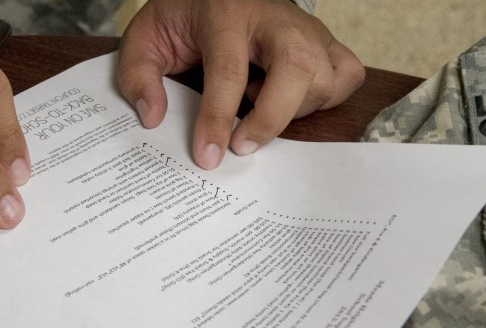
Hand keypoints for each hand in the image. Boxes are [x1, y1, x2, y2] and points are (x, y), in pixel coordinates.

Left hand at [118, 0, 364, 168]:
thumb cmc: (185, 17)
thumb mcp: (146, 38)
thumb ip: (138, 75)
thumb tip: (153, 117)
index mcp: (226, 13)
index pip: (229, 70)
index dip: (217, 119)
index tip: (208, 156)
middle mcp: (275, 19)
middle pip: (297, 70)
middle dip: (271, 119)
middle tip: (241, 145)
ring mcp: (307, 28)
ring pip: (325, 78)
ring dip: (294, 109)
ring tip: (259, 104)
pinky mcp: (325, 40)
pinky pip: (347, 75)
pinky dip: (325, 98)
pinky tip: (292, 98)